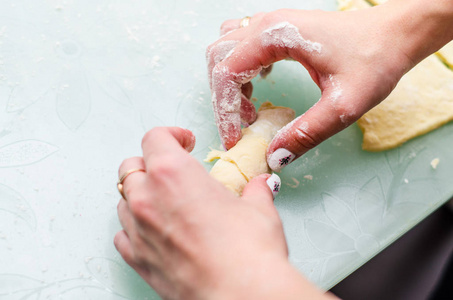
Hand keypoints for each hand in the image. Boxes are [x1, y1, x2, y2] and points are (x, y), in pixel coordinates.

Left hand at [114, 127, 333, 298]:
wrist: (240, 296)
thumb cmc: (248, 251)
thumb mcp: (259, 211)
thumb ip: (255, 192)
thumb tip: (260, 186)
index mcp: (174, 174)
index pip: (155, 138)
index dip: (172, 134)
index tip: (185, 142)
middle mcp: (148, 198)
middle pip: (131, 166)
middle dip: (150, 161)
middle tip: (172, 169)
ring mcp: (138, 230)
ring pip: (123, 199)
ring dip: (140, 194)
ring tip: (163, 200)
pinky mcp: (138, 260)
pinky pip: (122, 235)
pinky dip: (134, 227)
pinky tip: (153, 230)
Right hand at [207, 2, 452, 170]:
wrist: (395, 34)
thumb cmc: (374, 59)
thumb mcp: (343, 105)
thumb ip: (307, 132)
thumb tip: (274, 157)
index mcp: (275, 35)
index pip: (226, 73)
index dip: (225, 110)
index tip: (235, 139)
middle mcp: (266, 23)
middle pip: (218, 59)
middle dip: (224, 97)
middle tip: (246, 124)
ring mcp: (272, 23)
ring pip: (226, 50)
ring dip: (230, 81)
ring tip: (252, 106)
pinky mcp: (279, 29)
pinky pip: (242, 46)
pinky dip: (241, 69)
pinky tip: (262, 82)